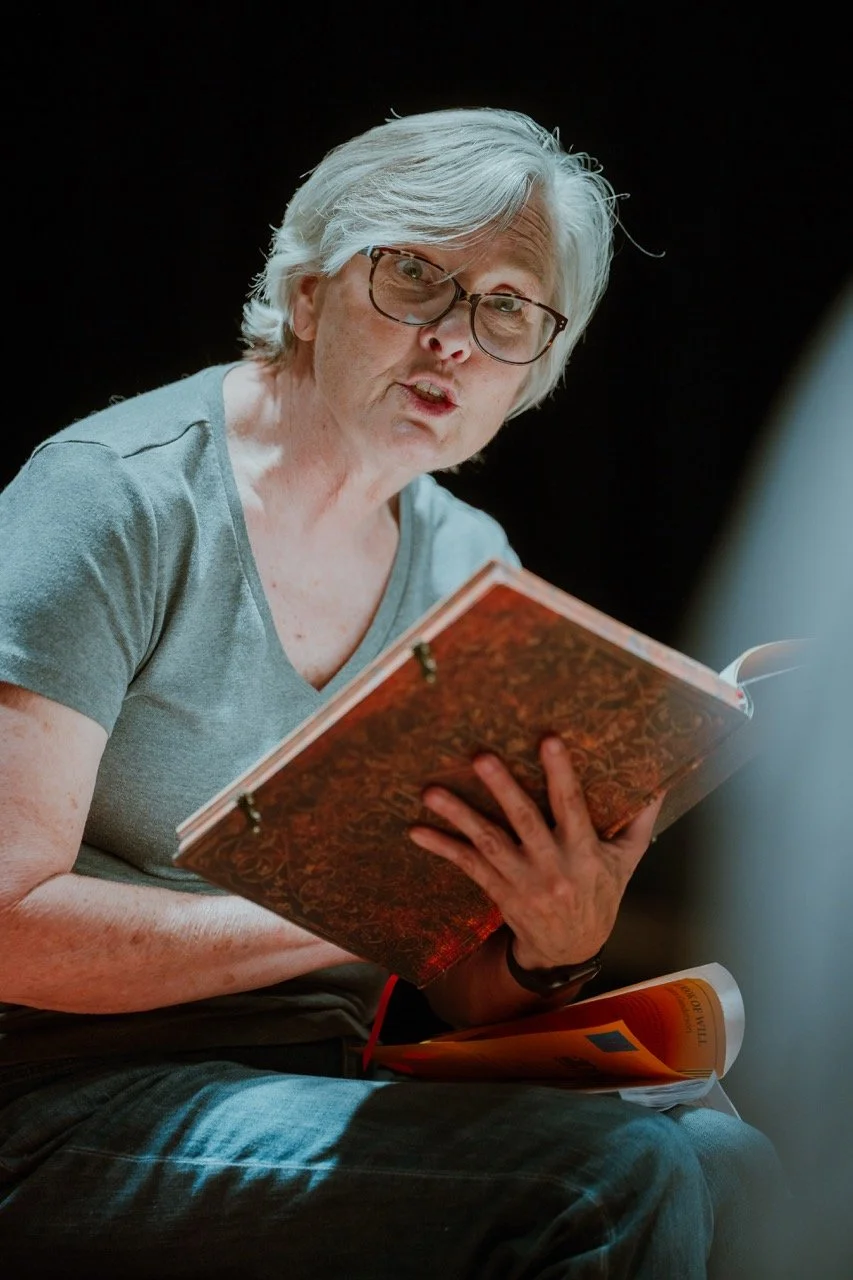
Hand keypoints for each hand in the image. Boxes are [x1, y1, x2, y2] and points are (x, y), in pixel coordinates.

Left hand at [408, 735, 662, 970]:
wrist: (570, 950)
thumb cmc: (600, 896)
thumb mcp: (626, 863)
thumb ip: (639, 822)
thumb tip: (658, 783)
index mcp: (584, 853)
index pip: (572, 806)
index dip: (560, 773)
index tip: (549, 739)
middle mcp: (552, 867)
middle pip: (524, 821)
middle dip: (502, 788)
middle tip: (481, 757)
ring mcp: (522, 881)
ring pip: (488, 843)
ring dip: (458, 815)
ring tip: (431, 792)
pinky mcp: (499, 892)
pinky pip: (467, 866)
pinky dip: (442, 848)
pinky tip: (417, 831)